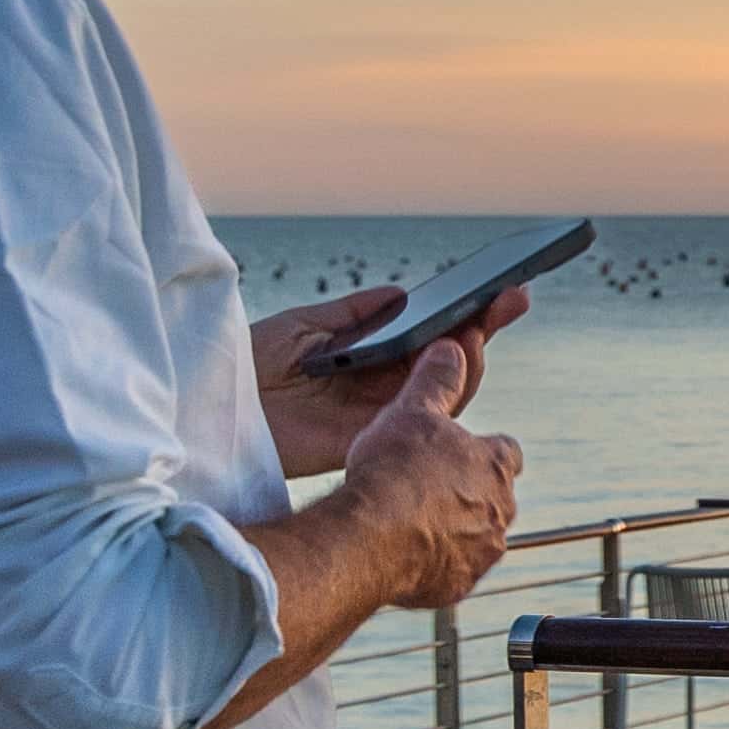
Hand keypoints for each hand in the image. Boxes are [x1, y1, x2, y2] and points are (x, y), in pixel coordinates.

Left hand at [253, 283, 526, 479]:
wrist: (216, 405)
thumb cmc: (250, 365)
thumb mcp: (306, 325)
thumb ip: (356, 314)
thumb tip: (403, 295)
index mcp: (370, 359)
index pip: (429, 338)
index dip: (466, 316)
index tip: (500, 289)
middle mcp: (382, 389)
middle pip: (449, 363)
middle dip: (485, 328)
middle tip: (512, 299)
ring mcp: (382, 415)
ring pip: (448, 390)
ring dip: (471, 355)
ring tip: (479, 323)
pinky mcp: (375, 439)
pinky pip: (424, 419)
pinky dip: (449, 389)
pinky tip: (458, 353)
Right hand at [323, 338, 526, 608]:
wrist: (370, 540)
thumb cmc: (392, 472)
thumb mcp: (412, 410)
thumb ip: (436, 379)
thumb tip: (451, 348)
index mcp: (496, 464)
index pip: (505, 451)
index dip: (479, 449)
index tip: (455, 451)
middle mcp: (501, 509)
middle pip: (493, 497)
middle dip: (467, 492)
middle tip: (425, 488)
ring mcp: (484, 551)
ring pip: (476, 536)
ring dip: (453, 530)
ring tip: (411, 522)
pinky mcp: (461, 584)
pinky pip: (453, 572)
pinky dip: (435, 564)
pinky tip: (405, 554)